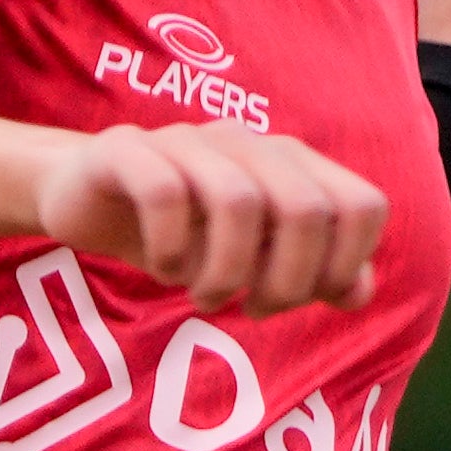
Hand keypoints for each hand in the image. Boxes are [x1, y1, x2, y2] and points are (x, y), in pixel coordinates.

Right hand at [31, 120, 388, 316]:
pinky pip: (163, 193)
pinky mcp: (128, 150)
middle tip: (254, 309)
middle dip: (287, 280)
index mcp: (291, 163)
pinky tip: (164, 270)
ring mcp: (187, 140)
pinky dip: (170, 248)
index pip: (362, 206)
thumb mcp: (256, 261)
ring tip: (206, 296)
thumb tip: (359, 289)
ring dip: (225, 271)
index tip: (305, 299)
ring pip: (237, 201)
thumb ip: (316, 273)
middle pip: (305, 208)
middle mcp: (246, 143)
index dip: (345, 265)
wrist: (87, 200)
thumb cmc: (185, 234)